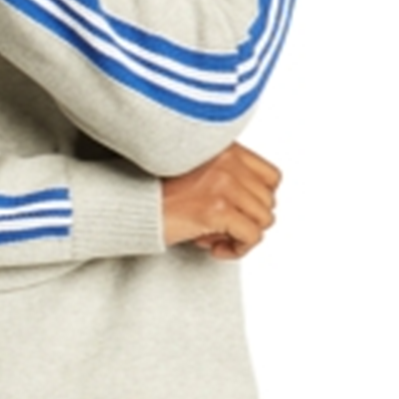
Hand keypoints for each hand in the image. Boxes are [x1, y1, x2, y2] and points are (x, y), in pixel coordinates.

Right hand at [161, 142, 280, 258]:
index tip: (237, 214)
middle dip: (246, 221)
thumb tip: (255, 210)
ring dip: (241, 236)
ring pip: (264, 220)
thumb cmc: (154, 195)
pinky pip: (252, 237)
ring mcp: (224, 184)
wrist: (127, 206)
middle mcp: (228, 161)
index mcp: (225, 149)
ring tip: (214, 238)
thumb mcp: (197, 175)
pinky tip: (214, 248)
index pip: (271, 177)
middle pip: (268, 202)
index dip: (257, 201)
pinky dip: (237, 249)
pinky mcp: (217, 209)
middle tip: (218, 229)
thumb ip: (227, 180)